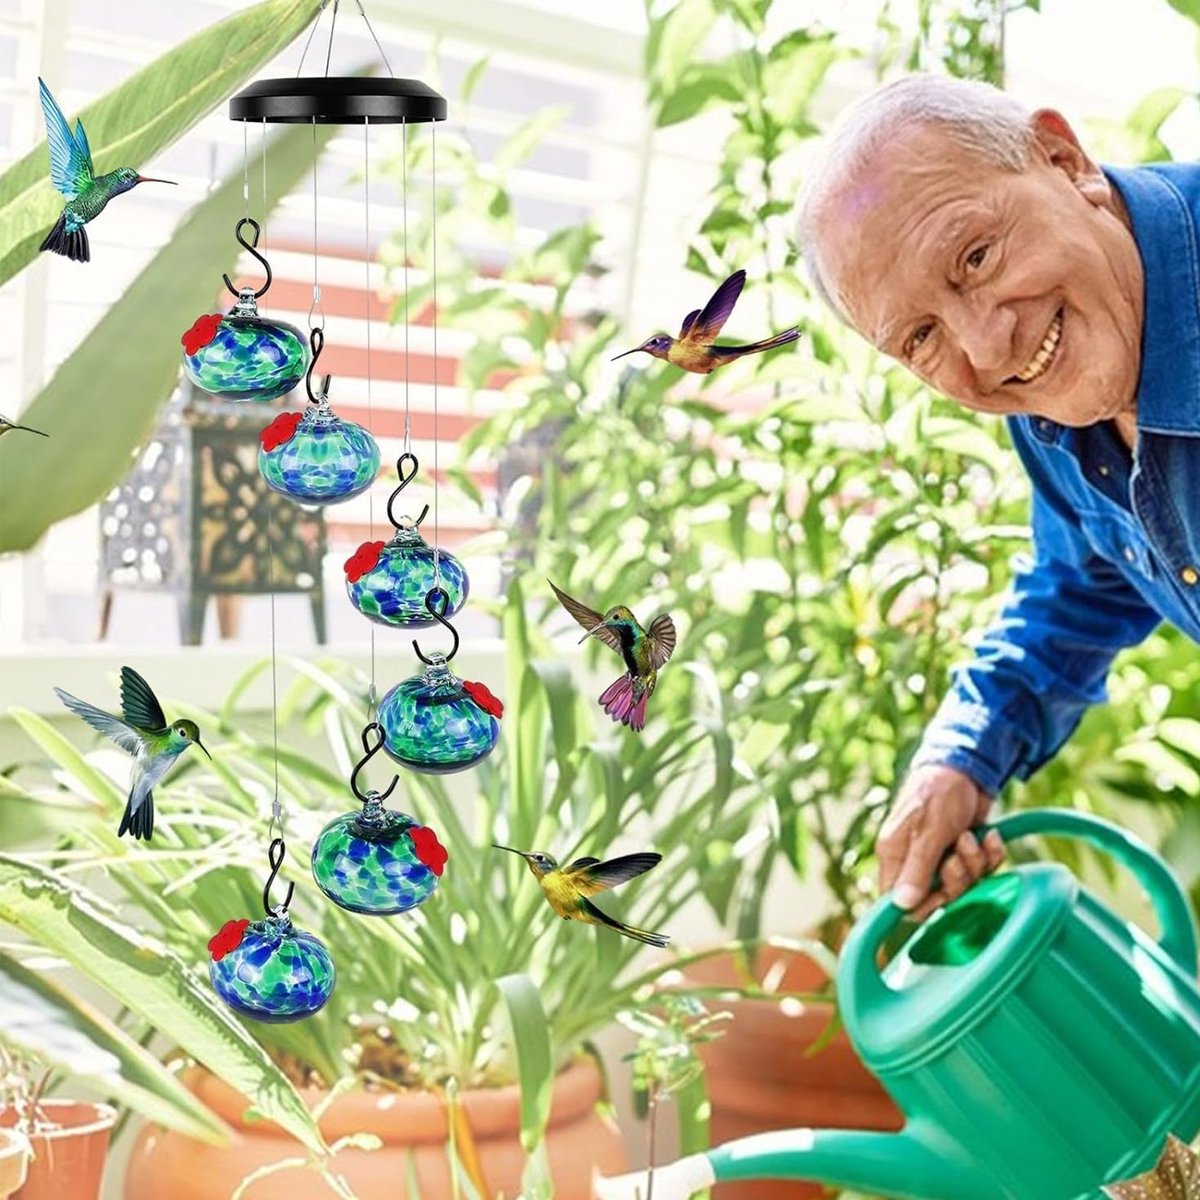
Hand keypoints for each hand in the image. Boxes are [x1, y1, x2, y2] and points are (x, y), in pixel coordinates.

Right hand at [877, 763, 1004, 918]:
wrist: (968, 765)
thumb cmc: (939, 790)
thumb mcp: (929, 830)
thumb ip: (917, 869)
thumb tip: (901, 906)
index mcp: (896, 854)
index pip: (899, 901)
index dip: (923, 903)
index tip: (941, 891)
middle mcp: (916, 859)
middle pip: (937, 897)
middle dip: (957, 879)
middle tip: (959, 854)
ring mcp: (942, 855)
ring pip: (963, 884)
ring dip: (975, 862)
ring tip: (971, 836)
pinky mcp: (965, 851)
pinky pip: (983, 869)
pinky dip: (991, 854)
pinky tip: (988, 835)